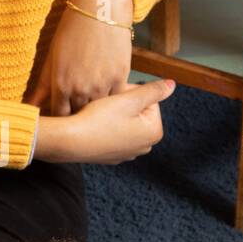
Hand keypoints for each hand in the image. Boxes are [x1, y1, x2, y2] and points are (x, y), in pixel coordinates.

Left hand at [26, 0, 133, 114]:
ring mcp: (101, 86)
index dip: (60, 118)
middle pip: (78, 117)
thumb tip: (29, 106)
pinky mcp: (120, 79)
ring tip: (93, 106)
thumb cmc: (72, 31)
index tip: (62, 117)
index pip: (59, 116)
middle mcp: (81, 89)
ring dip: (95, 112)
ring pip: (98, 112)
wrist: (101, 10)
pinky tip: (109, 97)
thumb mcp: (52, 58)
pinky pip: (115, 101)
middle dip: (76, 118)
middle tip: (77, 116)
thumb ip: (42, 86)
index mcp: (61, 85)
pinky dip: (112, 101)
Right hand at [34, 78, 174, 164]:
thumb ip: (154, 90)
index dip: (130, 92)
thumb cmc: (99, 119)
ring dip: (114, 114)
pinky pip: (112, 134)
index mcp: (154, 132)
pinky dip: (105, 127)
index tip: (115, 97)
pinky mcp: (111, 156)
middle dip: (123, 104)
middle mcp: (144, 146)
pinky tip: (94, 126)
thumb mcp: (129, 99)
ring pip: (124, 122)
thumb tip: (172, 85)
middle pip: (138, 111)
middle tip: (105, 105)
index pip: (148, 99)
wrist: (70, 141)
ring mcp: (127, 154)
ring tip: (98, 116)